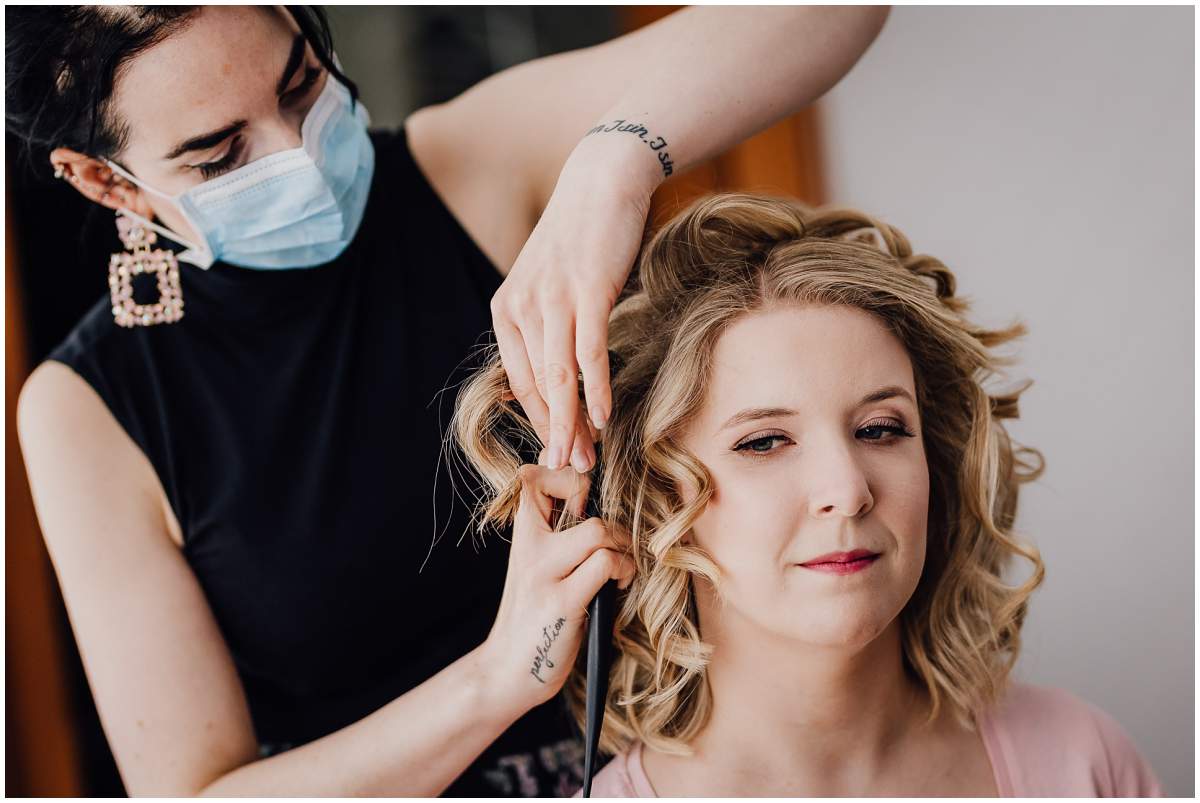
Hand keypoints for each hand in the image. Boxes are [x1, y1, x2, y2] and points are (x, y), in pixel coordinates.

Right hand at [478, 456, 634, 715]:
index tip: (580, 506)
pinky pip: (606, 563)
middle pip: (574, 490)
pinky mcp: (563, 601)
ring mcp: (545, 574)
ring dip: (622, 546)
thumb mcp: (536, 567)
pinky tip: (618, 586)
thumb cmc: (534, 618)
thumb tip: (593, 503)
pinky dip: (625, 570)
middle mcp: (529, 548)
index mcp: (522, 536)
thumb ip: (556, 536)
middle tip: (610, 544)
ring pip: (598, 529)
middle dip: (605, 513)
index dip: (566, 477)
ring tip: (619, 568)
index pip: (533, 476)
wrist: (509, 670)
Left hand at [490, 155, 652, 472]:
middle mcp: (521, 307)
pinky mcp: (586, 291)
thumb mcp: (551, 285)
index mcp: (506, 310)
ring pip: (560, 377)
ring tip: (587, 457)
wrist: (602, 180)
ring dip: (575, 423)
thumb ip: (549, 326)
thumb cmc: (582, 238)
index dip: (541, 422)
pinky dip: (595, 389)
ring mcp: (553, 299)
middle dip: (557, 433)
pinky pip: (588, 353)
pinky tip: (604, 418)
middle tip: (571, 469)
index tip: (559, 450)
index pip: (521, 382)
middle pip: (538, 387)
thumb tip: (563, 374)